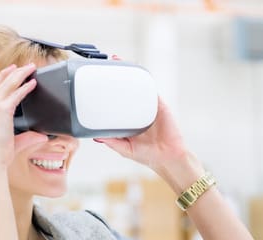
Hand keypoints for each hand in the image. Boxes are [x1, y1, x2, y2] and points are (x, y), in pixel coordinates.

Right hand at [0, 63, 46, 164]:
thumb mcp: (10, 143)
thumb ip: (27, 138)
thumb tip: (41, 137)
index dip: (1, 80)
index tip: (9, 73)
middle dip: (11, 73)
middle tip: (21, 66)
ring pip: (7, 84)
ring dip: (20, 74)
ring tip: (30, 68)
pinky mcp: (1, 110)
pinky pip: (15, 94)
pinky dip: (25, 87)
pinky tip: (33, 83)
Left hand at [92, 56, 187, 171]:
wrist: (167, 157)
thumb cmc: (147, 155)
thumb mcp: (124, 149)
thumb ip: (111, 142)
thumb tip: (96, 137)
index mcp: (128, 120)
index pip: (116, 102)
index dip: (107, 92)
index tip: (96, 82)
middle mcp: (137, 110)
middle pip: (126, 88)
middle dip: (117, 75)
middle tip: (106, 63)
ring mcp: (148, 106)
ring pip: (138, 85)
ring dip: (129, 72)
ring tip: (118, 60)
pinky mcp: (159, 105)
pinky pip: (151, 89)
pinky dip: (145, 79)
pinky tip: (137, 70)